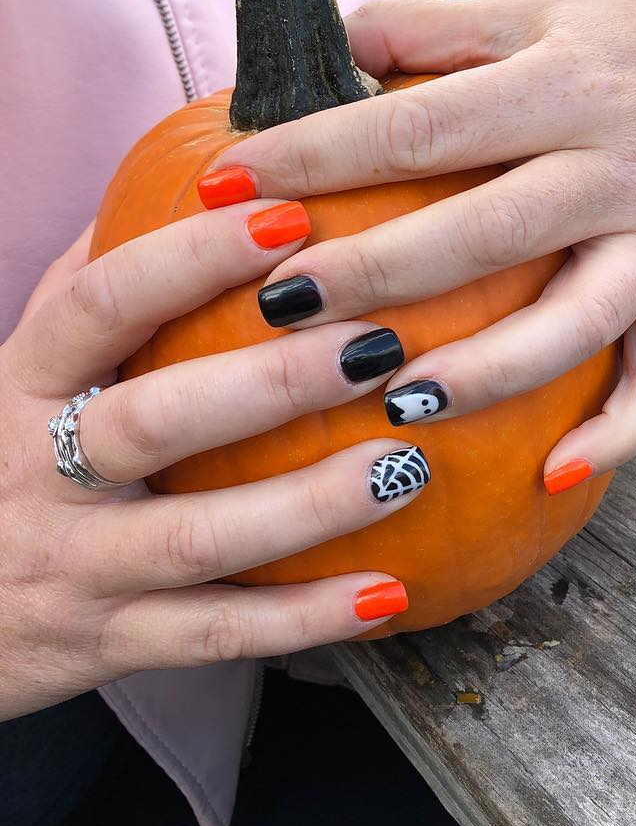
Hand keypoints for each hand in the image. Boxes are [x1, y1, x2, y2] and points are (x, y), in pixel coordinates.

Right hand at [0, 206, 425, 720]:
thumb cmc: (5, 460)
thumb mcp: (27, 366)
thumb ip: (96, 285)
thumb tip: (195, 181)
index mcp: (24, 382)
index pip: (101, 305)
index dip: (191, 259)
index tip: (291, 218)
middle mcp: (40, 472)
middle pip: (154, 421)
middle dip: (270, 383)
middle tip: (379, 348)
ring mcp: (76, 566)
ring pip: (195, 538)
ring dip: (308, 506)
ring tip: (405, 466)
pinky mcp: (109, 643)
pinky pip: (215, 635)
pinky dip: (303, 620)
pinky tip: (387, 594)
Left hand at [206, 0, 635, 490]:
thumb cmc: (607, 40)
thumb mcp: (522, 12)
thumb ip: (424, 31)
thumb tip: (321, 51)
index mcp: (563, 84)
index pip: (422, 127)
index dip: (320, 157)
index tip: (231, 187)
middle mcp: (618, 165)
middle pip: (489, 232)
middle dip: (379, 275)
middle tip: (280, 311)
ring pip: (577, 321)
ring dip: (487, 373)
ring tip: (392, 405)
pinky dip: (619, 430)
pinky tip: (552, 476)